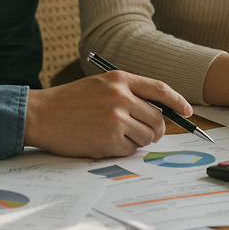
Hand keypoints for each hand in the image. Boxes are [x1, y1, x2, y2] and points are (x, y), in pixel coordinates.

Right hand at [23, 71, 191, 158]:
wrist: (41, 115)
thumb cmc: (69, 102)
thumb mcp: (100, 85)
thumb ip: (128, 92)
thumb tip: (158, 111)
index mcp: (120, 79)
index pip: (160, 89)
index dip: (178, 101)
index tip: (187, 111)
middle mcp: (121, 97)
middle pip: (158, 118)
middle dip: (156, 129)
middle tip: (145, 133)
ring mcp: (116, 119)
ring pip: (147, 136)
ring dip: (138, 140)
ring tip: (116, 136)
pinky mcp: (109, 140)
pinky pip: (131, 150)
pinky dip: (123, 150)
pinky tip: (105, 142)